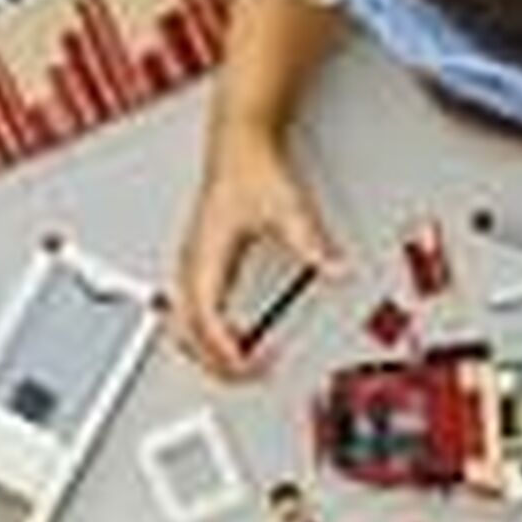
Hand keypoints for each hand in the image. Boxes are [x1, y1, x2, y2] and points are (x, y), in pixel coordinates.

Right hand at [174, 126, 345, 379]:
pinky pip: (191, 312)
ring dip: (207, 353)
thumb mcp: (290, 210)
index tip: (251, 367)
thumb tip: (338, 271)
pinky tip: (234, 339)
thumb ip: (314, 245)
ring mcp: (191, 266)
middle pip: (188, 334)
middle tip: (252, 377)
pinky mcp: (198, 264)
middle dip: (216, 364)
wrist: (239, 144)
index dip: (227, 352)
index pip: (208, 321)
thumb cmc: (252, 170)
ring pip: (183, 327)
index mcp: (207, 257)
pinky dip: (206, 335)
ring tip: (243, 366)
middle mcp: (192, 265)